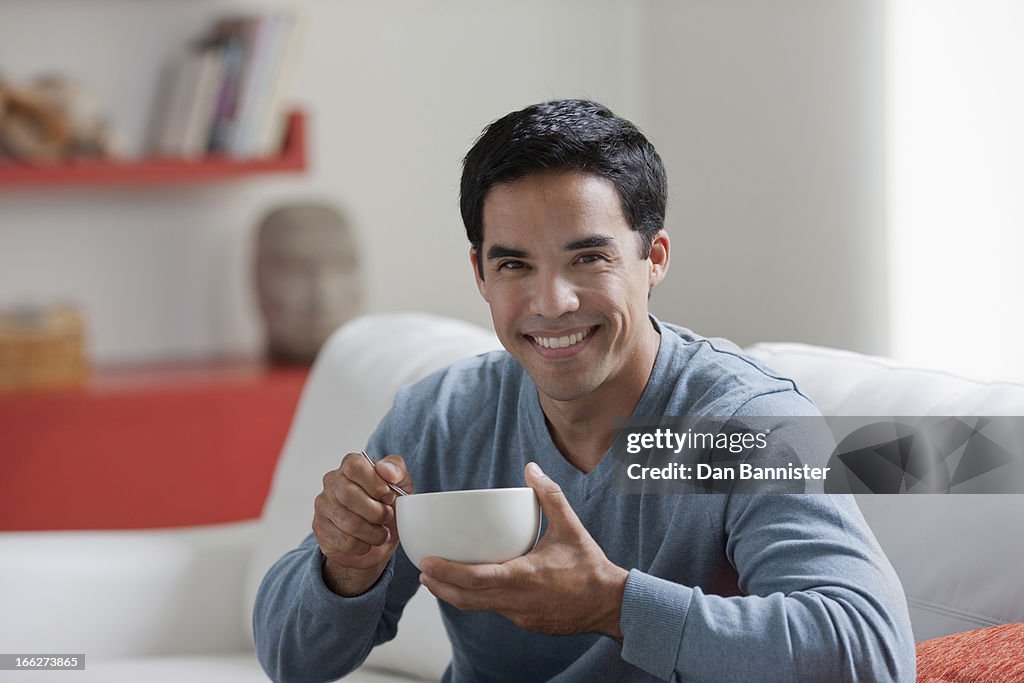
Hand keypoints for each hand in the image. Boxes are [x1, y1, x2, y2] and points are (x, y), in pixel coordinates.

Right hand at [313, 452, 413, 596]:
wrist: (378, 539)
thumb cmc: (388, 505)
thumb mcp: (401, 483)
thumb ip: (397, 469)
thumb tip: (385, 470)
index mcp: (350, 465)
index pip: (354, 466)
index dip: (375, 483)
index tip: (389, 496)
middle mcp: (332, 482)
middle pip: (348, 494)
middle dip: (376, 511)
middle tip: (387, 517)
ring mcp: (323, 506)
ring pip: (348, 522)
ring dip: (373, 533)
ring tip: (381, 532)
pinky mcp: (320, 529)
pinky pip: (344, 542)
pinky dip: (363, 546)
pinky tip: (367, 541)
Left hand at [418, 463, 628, 639]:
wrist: (609, 604)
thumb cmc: (590, 567)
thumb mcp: (570, 527)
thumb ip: (549, 496)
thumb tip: (532, 469)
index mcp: (523, 577)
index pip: (475, 579)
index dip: (447, 573)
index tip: (427, 564)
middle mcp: (516, 600)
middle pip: (466, 598)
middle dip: (441, 586)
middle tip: (424, 572)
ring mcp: (519, 615)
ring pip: (478, 607)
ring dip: (456, 595)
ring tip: (439, 580)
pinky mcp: (525, 622)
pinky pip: (495, 610)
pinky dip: (479, 599)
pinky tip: (476, 587)